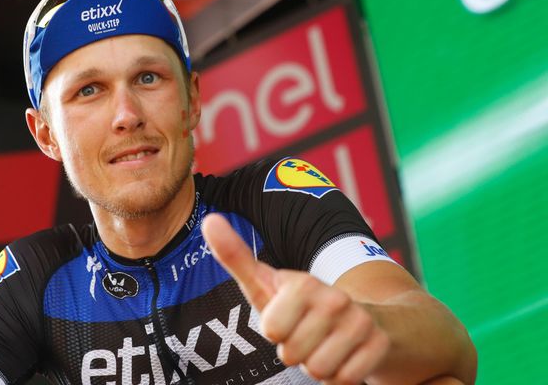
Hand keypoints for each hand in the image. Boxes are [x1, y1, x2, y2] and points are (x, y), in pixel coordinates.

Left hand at [201, 214, 389, 383]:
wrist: (368, 320)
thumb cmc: (302, 307)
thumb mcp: (267, 284)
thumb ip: (235, 256)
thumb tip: (209, 220)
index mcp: (304, 283)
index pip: (271, 330)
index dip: (275, 331)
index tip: (286, 318)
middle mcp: (335, 298)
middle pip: (293, 354)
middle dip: (296, 352)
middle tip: (308, 335)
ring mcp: (360, 322)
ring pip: (318, 370)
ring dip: (318, 365)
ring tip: (325, 344)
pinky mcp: (379, 345)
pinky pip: (344, 381)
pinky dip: (340, 376)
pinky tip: (345, 355)